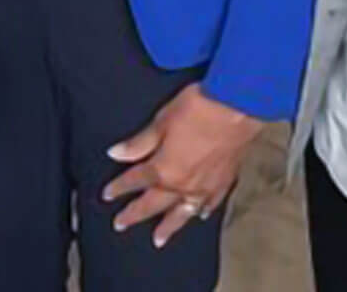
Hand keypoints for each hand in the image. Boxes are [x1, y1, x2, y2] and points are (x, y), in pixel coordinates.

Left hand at [102, 83, 262, 247]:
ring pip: (181, 212)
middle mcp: (183, 184)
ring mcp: (205, 186)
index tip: (107, 195)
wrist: (239, 107)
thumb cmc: (199, 108)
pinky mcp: (225, 181)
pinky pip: (209, 204)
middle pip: (153, 204)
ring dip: (168, 226)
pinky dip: (200, 211)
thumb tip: (116, 154)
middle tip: (121, 225)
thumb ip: (139, 142)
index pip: (135, 181)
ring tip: (158, 239)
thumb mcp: (161, 121)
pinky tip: (198, 215)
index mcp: (163, 169)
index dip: (118, 188)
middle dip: (135, 214)